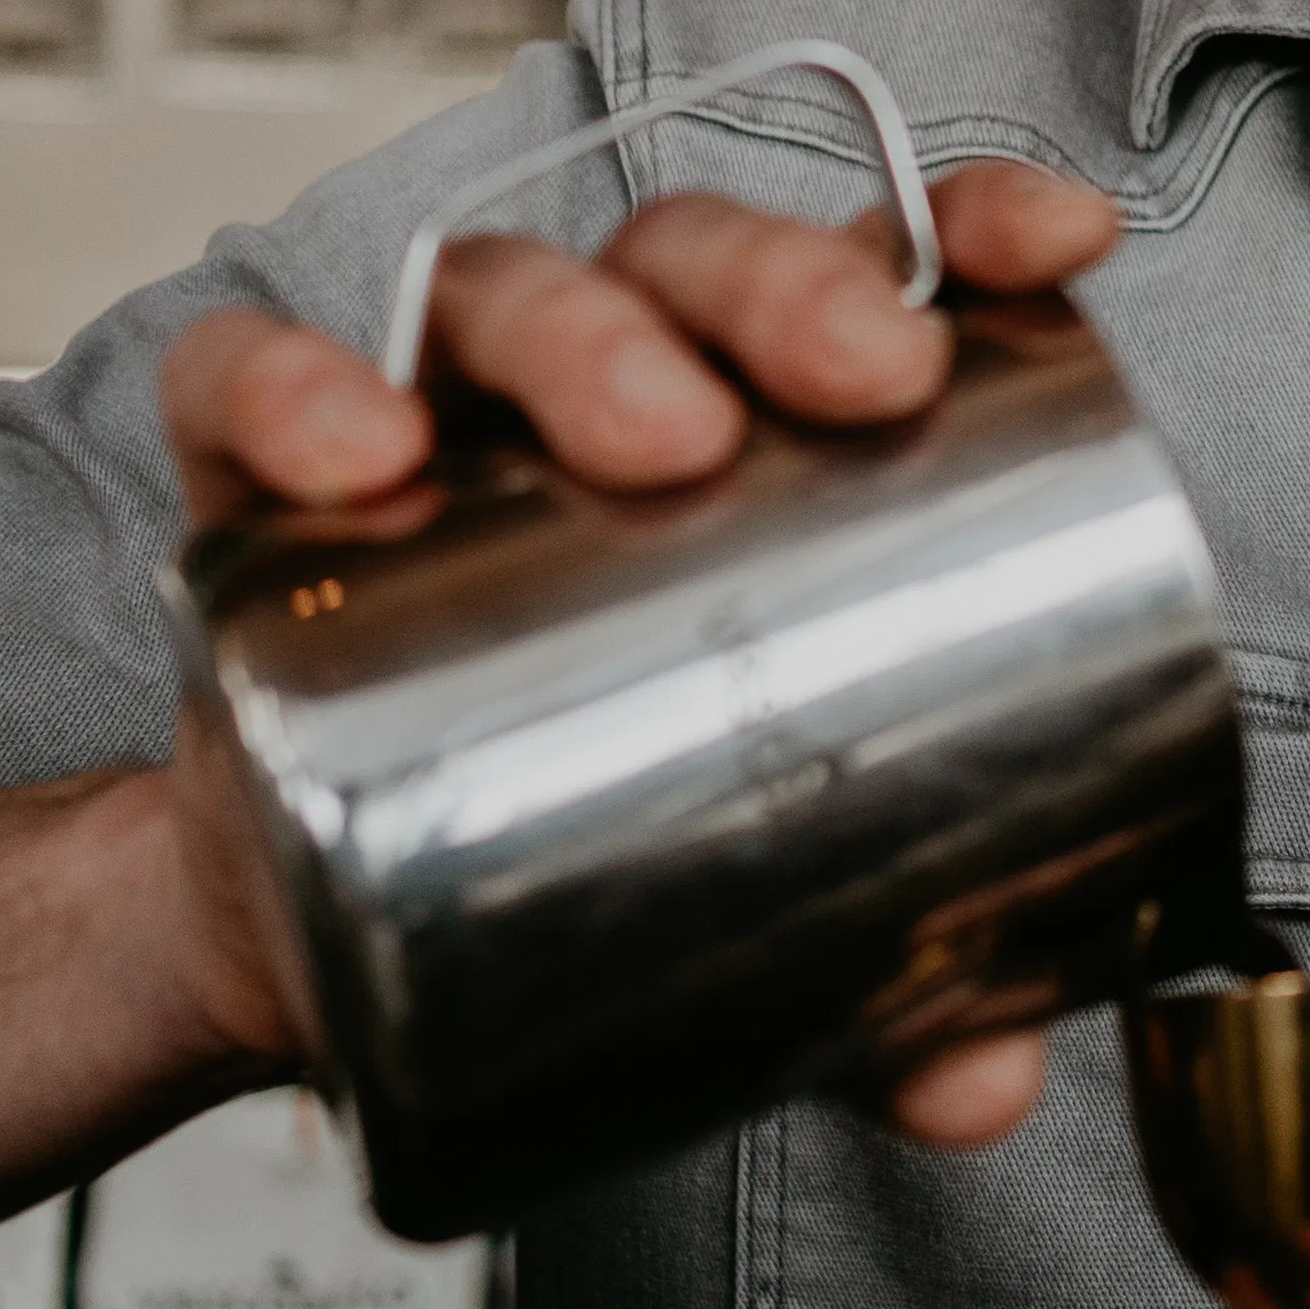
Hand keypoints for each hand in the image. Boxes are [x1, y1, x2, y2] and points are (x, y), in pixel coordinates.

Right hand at [150, 156, 1124, 1142]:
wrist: (321, 938)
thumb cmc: (588, 830)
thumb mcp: (762, 910)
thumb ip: (890, 998)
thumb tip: (986, 1084)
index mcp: (766, 428)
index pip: (878, 268)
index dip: (971, 224)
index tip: (1064, 242)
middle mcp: (606, 386)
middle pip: (696, 260)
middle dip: (789, 287)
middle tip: (866, 378)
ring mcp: (433, 423)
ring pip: (498, 291)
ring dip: (580, 334)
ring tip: (647, 435)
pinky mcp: (262, 489)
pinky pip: (245, 383)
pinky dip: (292, 389)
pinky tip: (360, 457)